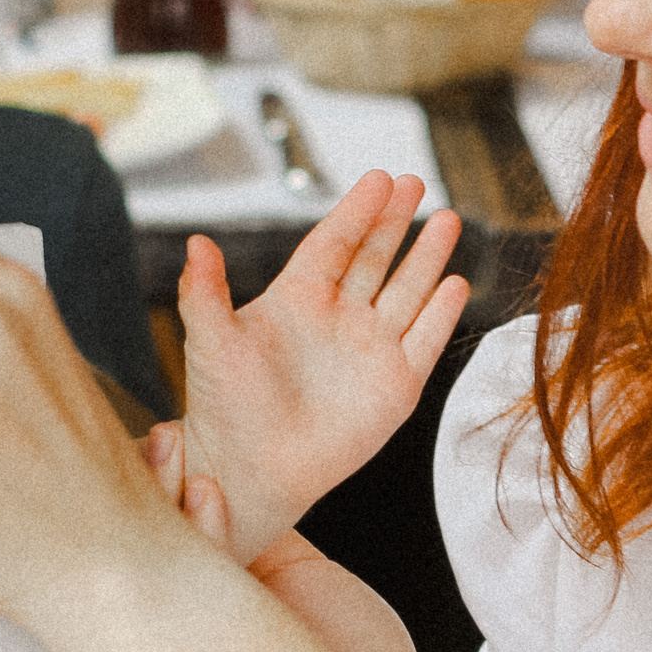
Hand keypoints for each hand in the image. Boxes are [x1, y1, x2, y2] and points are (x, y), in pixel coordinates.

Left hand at [176, 171, 467, 564]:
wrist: (251, 472)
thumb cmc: (225, 410)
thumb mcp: (210, 343)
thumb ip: (204, 292)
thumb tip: (195, 242)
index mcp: (296, 300)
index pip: (334, 243)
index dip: (358, 210)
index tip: (379, 178)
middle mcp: (337, 319)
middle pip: (375, 257)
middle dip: (396, 220)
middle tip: (416, 182)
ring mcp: (368, 350)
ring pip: (406, 291)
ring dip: (427, 257)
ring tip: (447, 220)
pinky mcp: (395, 387)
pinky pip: (425, 341)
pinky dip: (442, 314)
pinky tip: (456, 284)